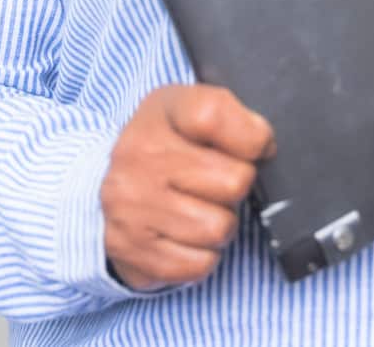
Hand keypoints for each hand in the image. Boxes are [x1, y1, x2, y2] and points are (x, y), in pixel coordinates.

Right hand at [101, 84, 276, 290]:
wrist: (110, 186)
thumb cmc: (168, 143)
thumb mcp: (193, 108)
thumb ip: (232, 117)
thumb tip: (264, 147)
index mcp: (160, 113)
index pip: (215, 116)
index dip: (251, 136)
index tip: (255, 145)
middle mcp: (137, 158)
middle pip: (234, 181)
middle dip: (237, 186)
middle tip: (218, 183)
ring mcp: (131, 208)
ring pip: (219, 228)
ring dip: (222, 223)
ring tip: (202, 207)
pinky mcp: (131, 253)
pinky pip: (200, 265)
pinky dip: (203, 254)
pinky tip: (186, 235)